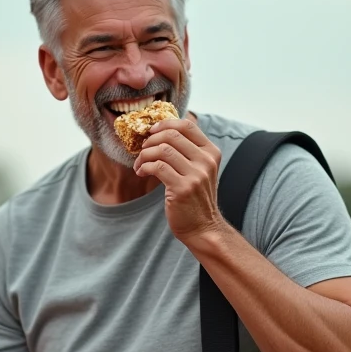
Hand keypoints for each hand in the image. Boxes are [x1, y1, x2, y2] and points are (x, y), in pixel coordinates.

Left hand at [133, 118, 224, 243]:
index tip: (151, 131)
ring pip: (162, 150)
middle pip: (171, 135)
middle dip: (151, 140)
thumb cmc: (196, 198)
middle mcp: (206, 161)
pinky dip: (144, 167)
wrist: (203, 228)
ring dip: (144, 155)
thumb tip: (162, 131)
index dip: (165, 123)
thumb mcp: (200, 170)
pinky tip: (141, 173)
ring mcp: (195, 175)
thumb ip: (188, 152)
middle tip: (143, 150)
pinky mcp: (182, 188)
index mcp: (211, 152)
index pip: (187, 125)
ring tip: (140, 164)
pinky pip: (157, 167)